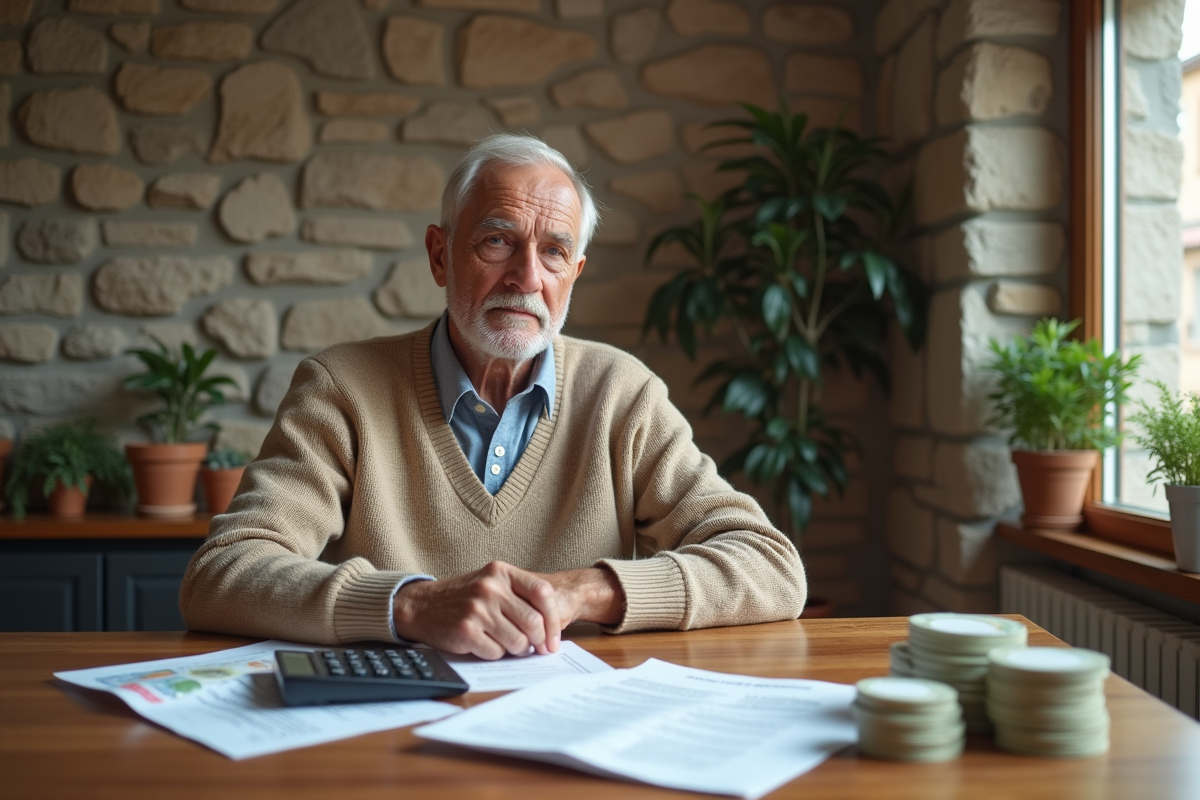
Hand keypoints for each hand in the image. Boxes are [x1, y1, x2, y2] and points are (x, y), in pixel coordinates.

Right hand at [392, 562, 623, 659]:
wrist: (422, 605)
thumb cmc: (464, 597)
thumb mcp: (491, 583)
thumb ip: (520, 596)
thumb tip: (550, 628)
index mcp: (501, 572)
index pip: (542, 593)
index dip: (553, 620)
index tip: (553, 639)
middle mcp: (490, 587)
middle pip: (533, 622)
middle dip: (537, 641)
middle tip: (534, 648)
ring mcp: (477, 609)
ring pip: (518, 642)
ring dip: (516, 649)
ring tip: (505, 643)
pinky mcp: (466, 630)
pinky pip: (496, 652)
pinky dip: (495, 653)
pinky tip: (485, 644)